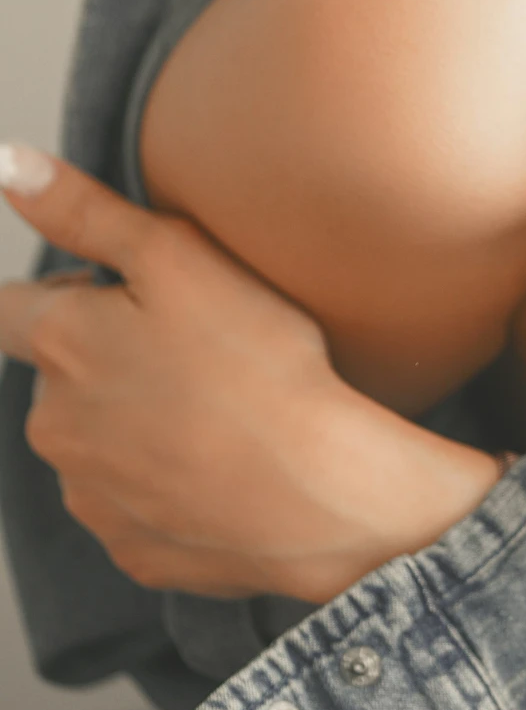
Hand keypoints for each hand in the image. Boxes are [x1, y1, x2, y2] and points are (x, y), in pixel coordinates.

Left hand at [0, 144, 506, 602]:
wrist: (311, 490)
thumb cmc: (255, 361)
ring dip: (135, 416)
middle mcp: (52, 425)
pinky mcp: (130, 545)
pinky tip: (224, 460)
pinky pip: (134, 500)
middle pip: (60, 371)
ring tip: (218, 403)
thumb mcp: (177, 256)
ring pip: (95, 437)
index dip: (64, 288)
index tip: (112, 291)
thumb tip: (9, 164)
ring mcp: (88, 495)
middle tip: (197, 339)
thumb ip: (86, 211)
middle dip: (108, 352)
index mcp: (59, 345)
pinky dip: (167, 478)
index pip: (11, 307)